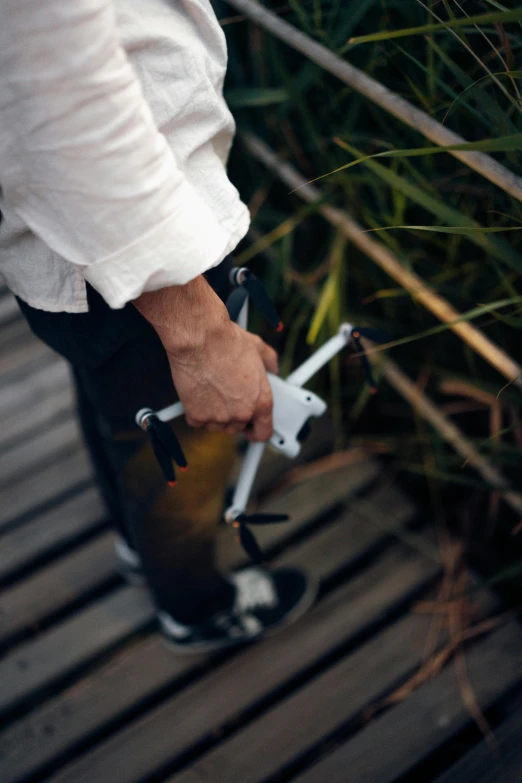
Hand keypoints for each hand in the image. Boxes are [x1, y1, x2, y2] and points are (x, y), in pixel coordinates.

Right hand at [133, 276, 277, 440]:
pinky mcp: (197, 416)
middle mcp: (241, 414)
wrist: (200, 338)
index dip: (257, 430)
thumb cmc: (228, 342)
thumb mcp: (258, 348)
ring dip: (214, 414)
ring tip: (211, 389)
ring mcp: (218, 417)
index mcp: (261, 402)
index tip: (251, 428)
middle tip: (225, 395)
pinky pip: (197, 421)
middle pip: (237, 427)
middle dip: (232, 414)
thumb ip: (270, 361)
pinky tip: (198, 391)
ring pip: (217, 425)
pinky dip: (196, 410)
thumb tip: (274, 367)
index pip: (264, 432)